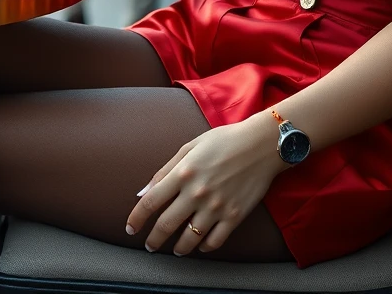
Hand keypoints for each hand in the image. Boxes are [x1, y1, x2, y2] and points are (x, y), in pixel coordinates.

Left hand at [126, 115, 284, 255]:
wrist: (260, 145)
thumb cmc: (223, 141)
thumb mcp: (190, 147)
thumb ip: (165, 169)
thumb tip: (144, 192)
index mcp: (183, 173)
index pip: (152, 202)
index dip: (137, 218)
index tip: (131, 228)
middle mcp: (197, 193)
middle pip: (167, 224)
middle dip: (154, 239)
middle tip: (150, 246)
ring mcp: (216, 207)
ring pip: (189, 238)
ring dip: (178, 248)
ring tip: (175, 250)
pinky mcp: (234, 217)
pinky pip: (214, 241)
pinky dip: (204, 247)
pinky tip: (200, 245)